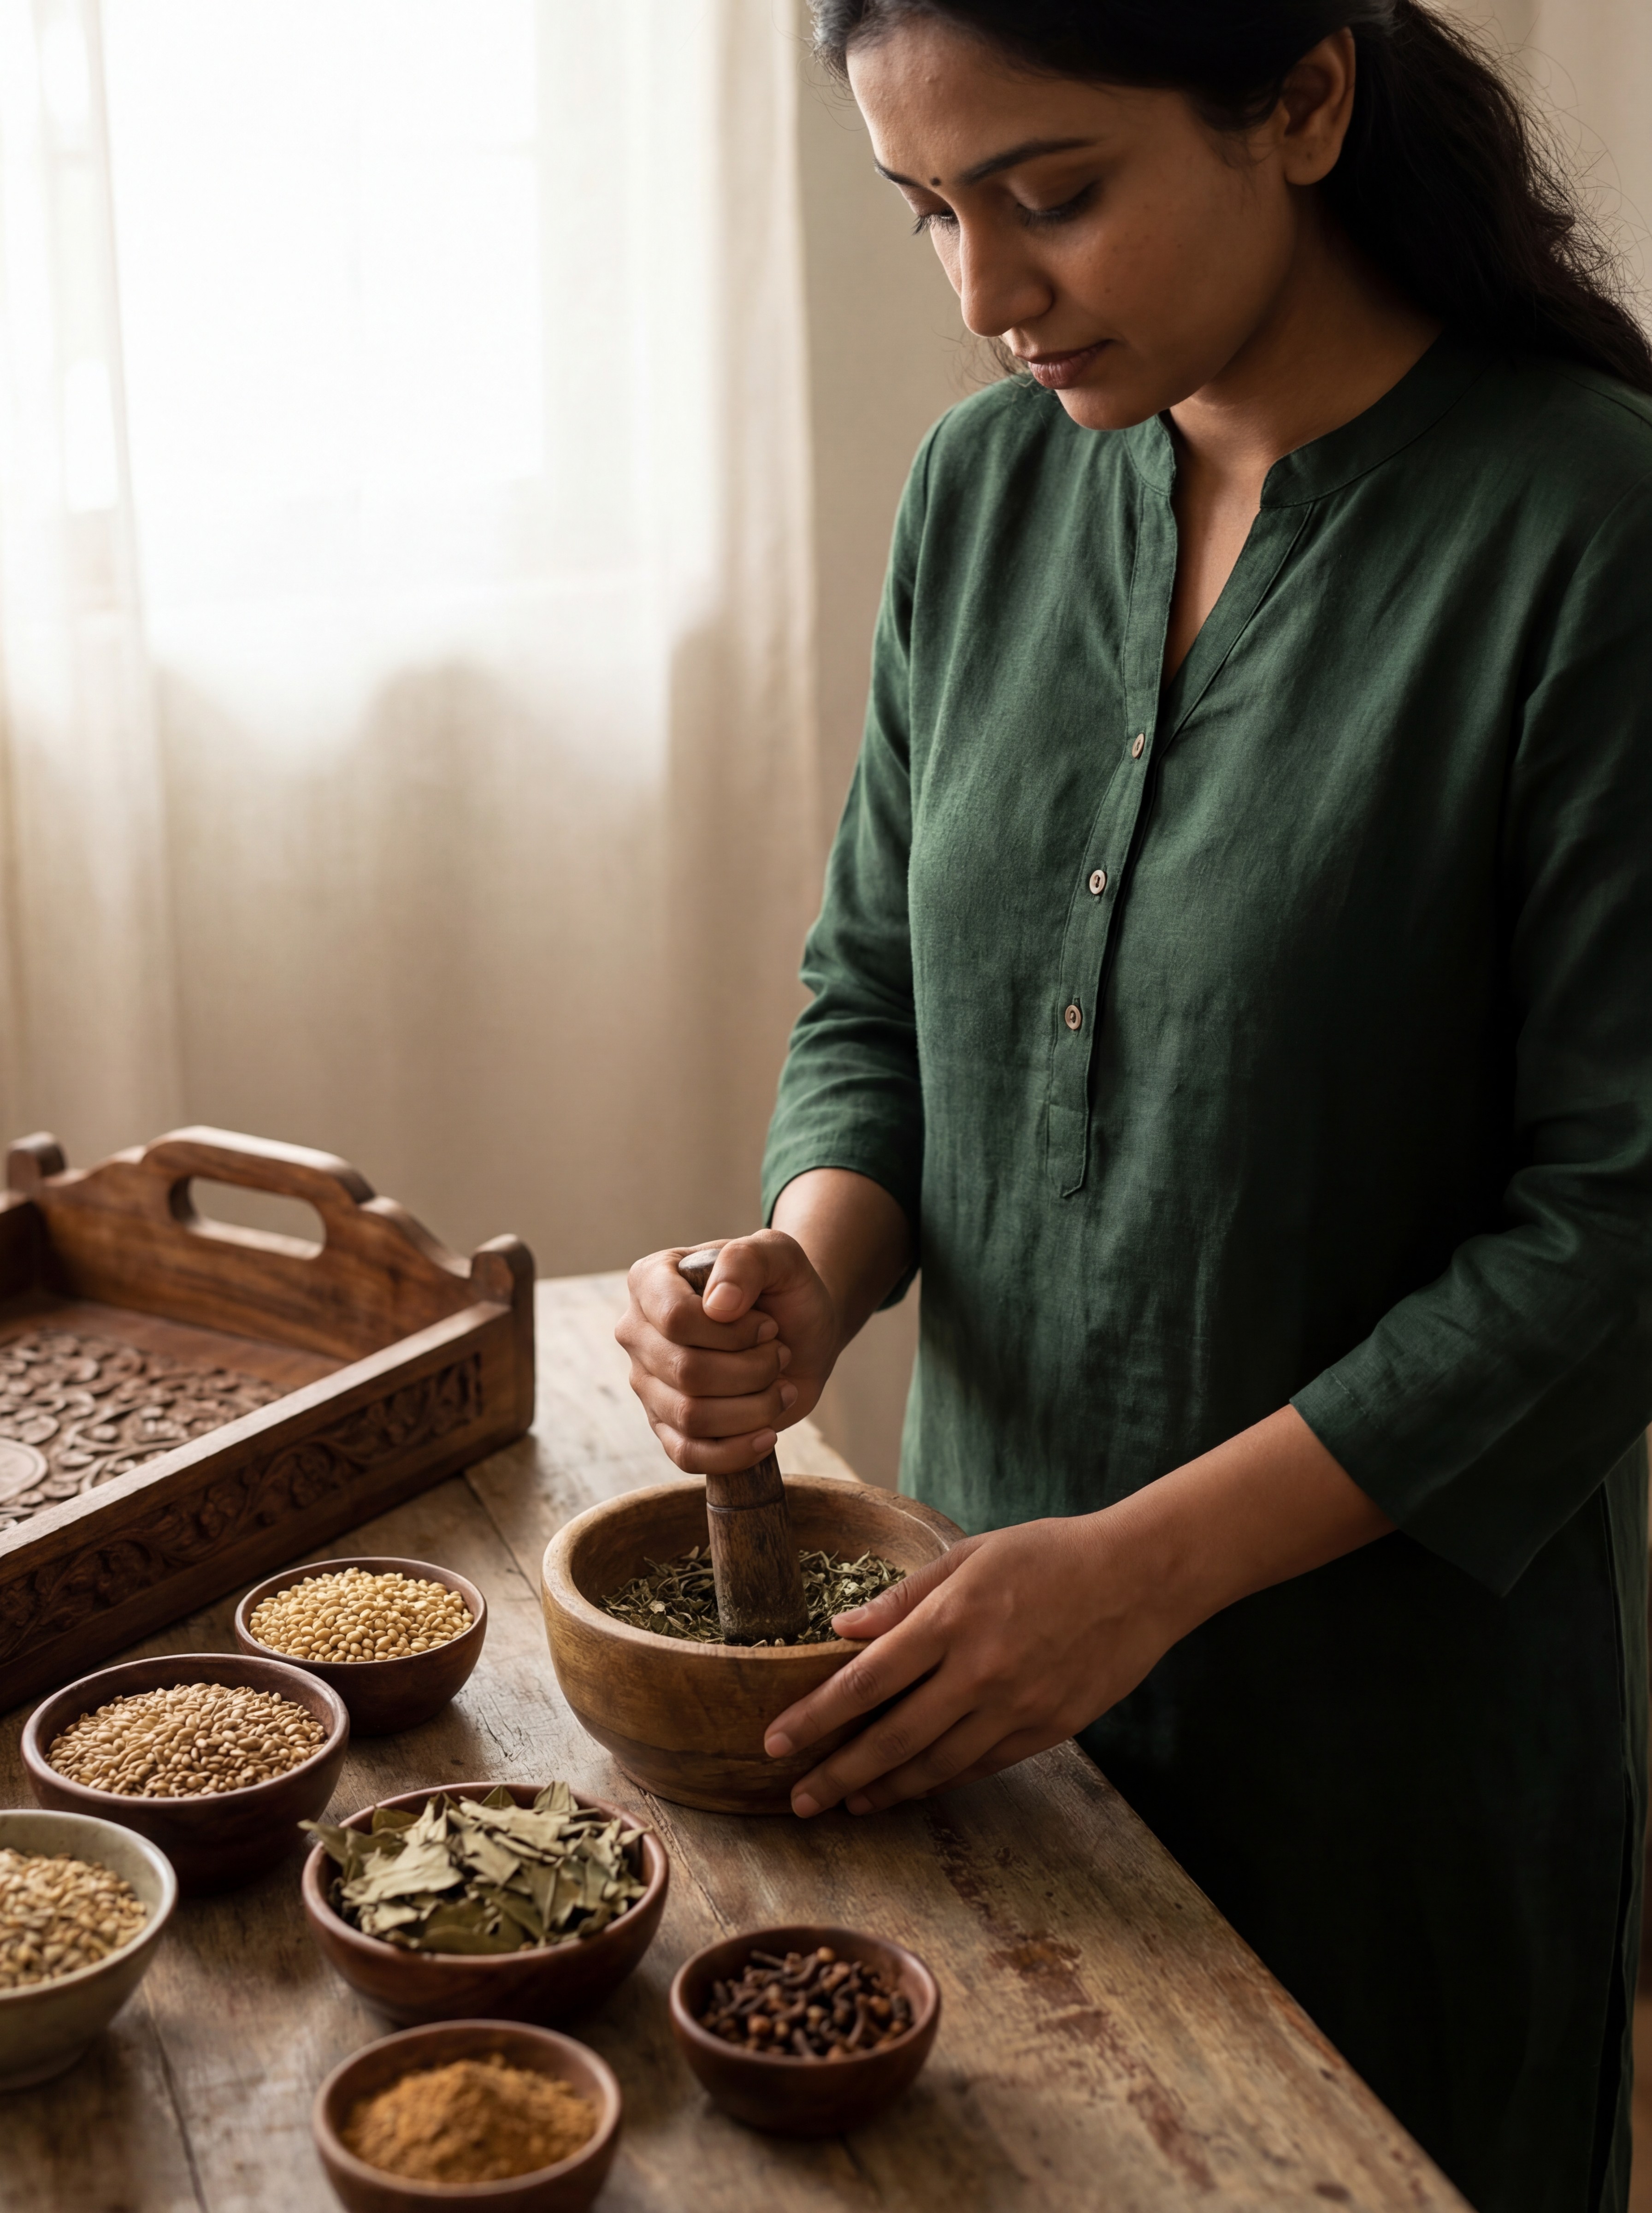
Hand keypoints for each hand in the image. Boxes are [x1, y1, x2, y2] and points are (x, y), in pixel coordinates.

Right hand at [615, 1231, 840, 1474]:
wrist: (800, 1330)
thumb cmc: (783, 1287)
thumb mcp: (778, 1255)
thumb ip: (747, 1260)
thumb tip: (717, 1306)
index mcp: (651, 1281)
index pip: (676, 1319)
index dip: (733, 1332)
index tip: (768, 1325)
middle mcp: (637, 1333)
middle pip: (687, 1373)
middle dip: (752, 1370)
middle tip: (780, 1354)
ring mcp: (647, 1383)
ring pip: (691, 1417)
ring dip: (754, 1406)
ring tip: (779, 1385)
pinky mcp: (667, 1426)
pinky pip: (687, 1455)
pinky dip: (735, 1452)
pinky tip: (768, 1433)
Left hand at [764, 1513, 1182, 1816]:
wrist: (1140, 1578)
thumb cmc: (1049, 1555)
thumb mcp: (971, 1555)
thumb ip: (905, 1597)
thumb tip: (842, 1629)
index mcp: (954, 1618)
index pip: (867, 1679)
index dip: (816, 1716)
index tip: (776, 1741)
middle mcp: (980, 1671)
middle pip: (893, 1737)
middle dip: (838, 1773)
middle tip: (798, 1799)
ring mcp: (1016, 1706)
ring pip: (936, 1765)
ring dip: (884, 1790)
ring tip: (846, 1804)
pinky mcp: (1048, 1729)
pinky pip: (981, 1766)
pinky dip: (939, 1782)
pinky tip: (910, 1790)